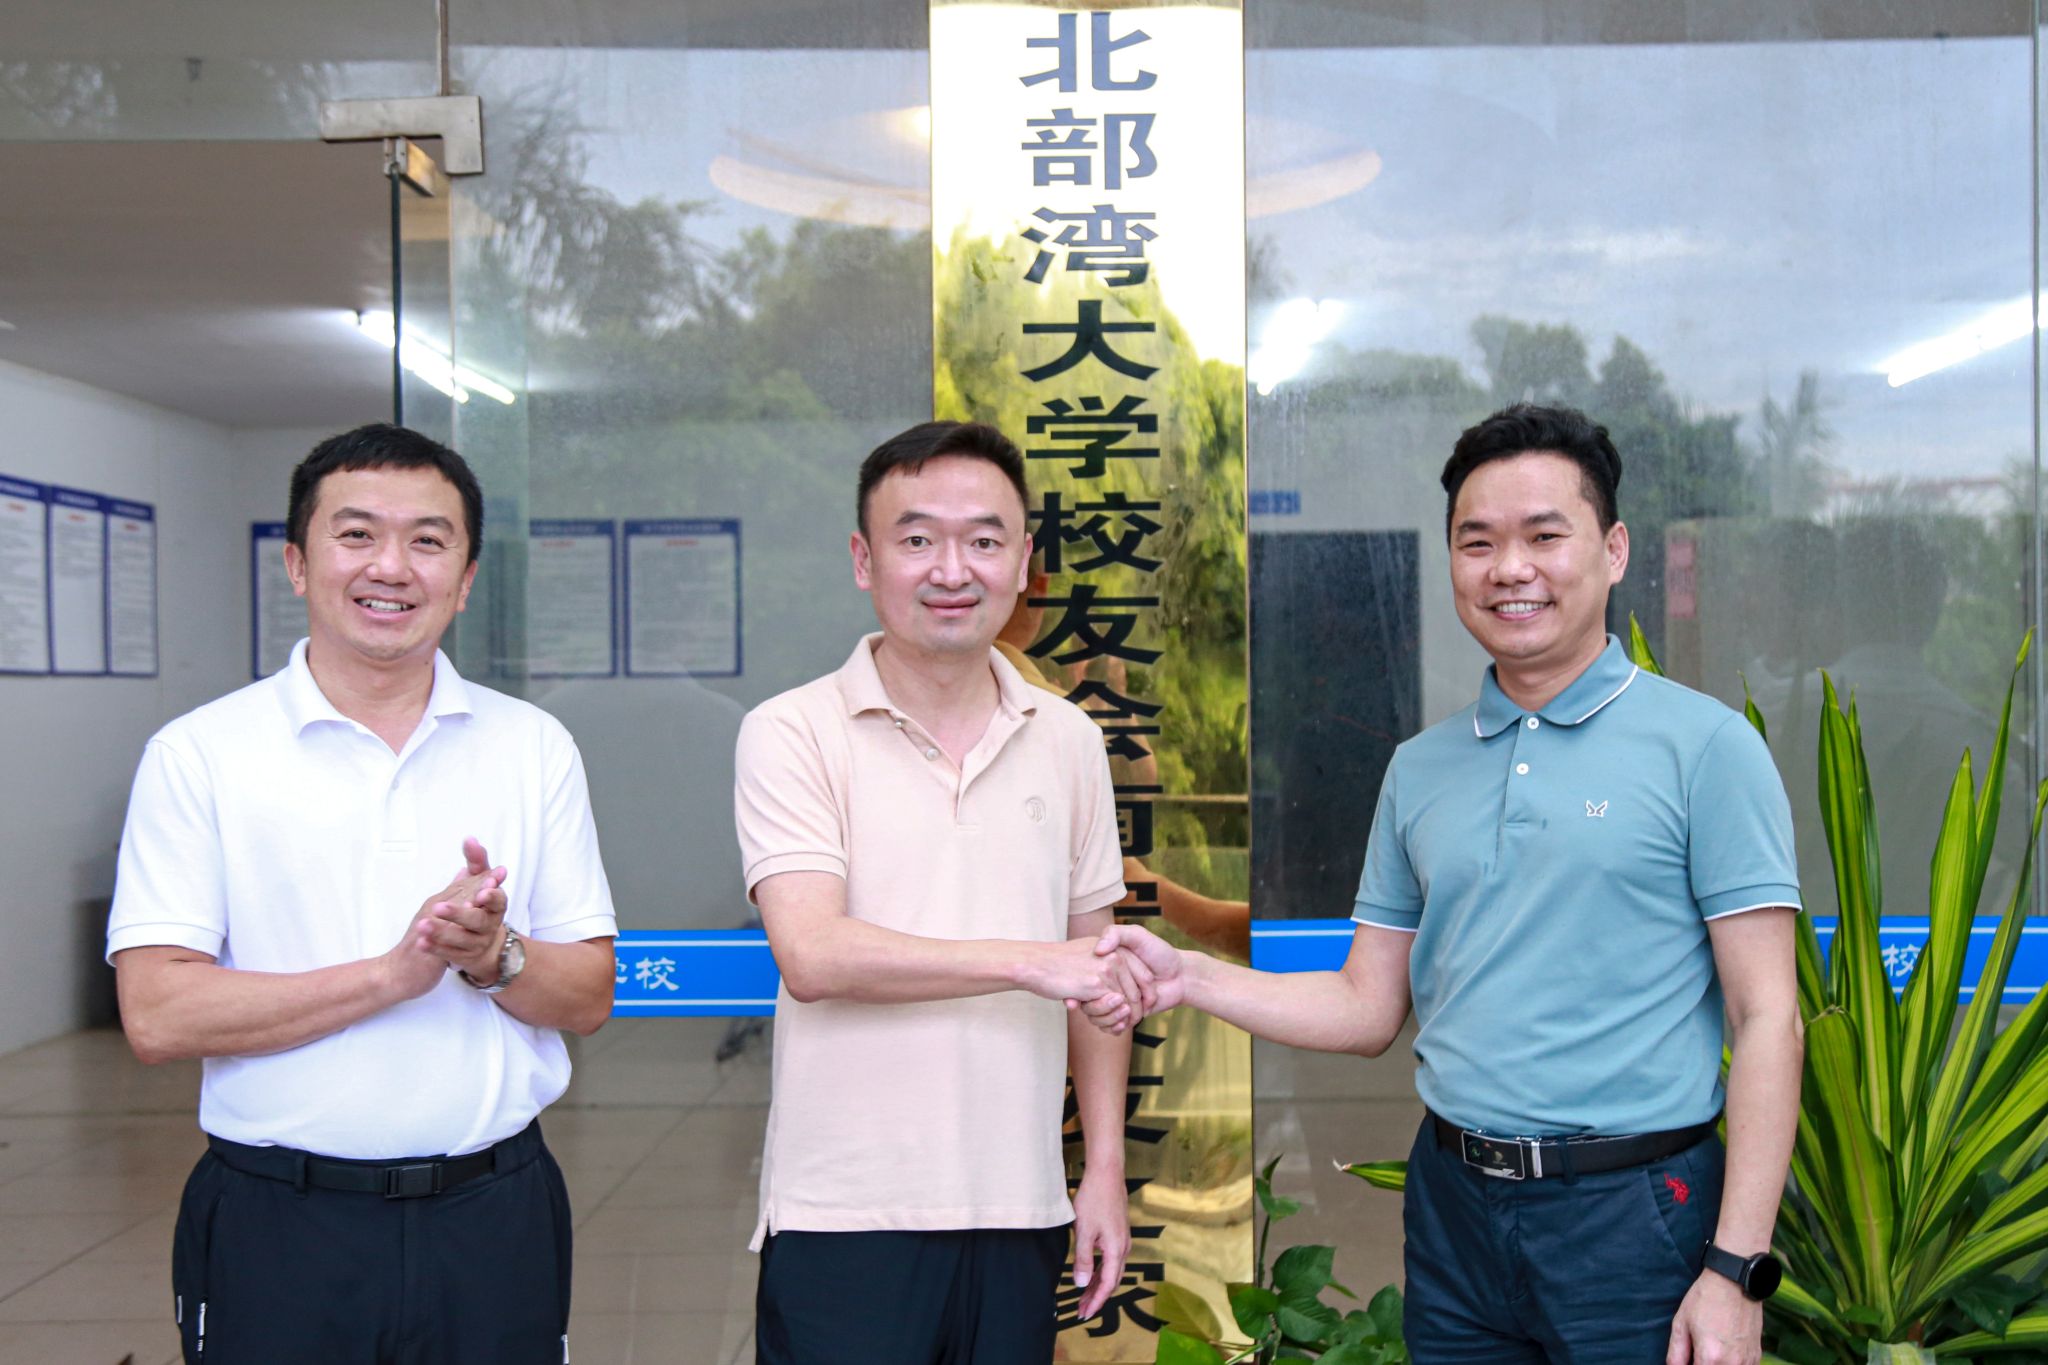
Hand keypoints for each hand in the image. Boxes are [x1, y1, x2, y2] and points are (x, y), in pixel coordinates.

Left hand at [421, 837, 509, 980]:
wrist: (482, 946)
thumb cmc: (479, 907)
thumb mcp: (478, 884)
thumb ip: (476, 863)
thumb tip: (470, 840)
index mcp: (496, 907)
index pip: (499, 900)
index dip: (491, 896)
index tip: (482, 891)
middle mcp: (490, 926)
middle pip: (477, 920)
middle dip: (458, 914)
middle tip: (438, 907)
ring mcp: (477, 944)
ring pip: (461, 939)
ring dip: (441, 932)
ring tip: (422, 924)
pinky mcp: (464, 958)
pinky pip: (449, 954)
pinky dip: (435, 948)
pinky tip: (421, 942)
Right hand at [1024, 938, 1146, 1029]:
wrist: (1035, 963)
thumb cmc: (1058, 962)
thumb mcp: (1088, 954)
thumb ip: (1107, 964)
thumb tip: (1122, 990)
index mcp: (1117, 948)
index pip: (1144, 977)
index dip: (1143, 998)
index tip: (1136, 1012)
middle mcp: (1116, 956)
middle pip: (1138, 993)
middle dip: (1134, 1014)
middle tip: (1126, 1025)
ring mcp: (1107, 969)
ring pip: (1126, 1004)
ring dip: (1120, 1020)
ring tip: (1116, 1026)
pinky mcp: (1096, 984)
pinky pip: (1112, 1009)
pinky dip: (1110, 1021)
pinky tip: (1106, 1026)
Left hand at [1070, 1167, 1129, 1321]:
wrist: (1107, 1173)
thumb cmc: (1094, 1199)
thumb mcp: (1084, 1231)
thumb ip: (1083, 1259)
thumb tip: (1081, 1284)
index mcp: (1116, 1250)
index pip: (1107, 1285)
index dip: (1096, 1301)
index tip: (1084, 1314)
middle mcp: (1123, 1247)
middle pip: (1111, 1280)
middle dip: (1097, 1297)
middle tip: (1082, 1310)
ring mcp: (1122, 1239)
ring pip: (1111, 1270)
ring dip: (1098, 1284)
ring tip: (1083, 1295)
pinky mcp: (1118, 1232)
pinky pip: (1111, 1259)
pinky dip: (1101, 1270)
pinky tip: (1091, 1272)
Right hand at [1087, 925, 1186, 1019]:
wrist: (1181, 976)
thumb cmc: (1160, 953)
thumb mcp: (1137, 935)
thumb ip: (1115, 934)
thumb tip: (1098, 950)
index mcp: (1104, 964)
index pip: (1089, 981)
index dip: (1093, 988)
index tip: (1095, 989)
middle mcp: (1107, 981)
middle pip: (1092, 1000)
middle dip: (1100, 1007)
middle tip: (1115, 1003)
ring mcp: (1115, 998)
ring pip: (1098, 1015)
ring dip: (1108, 1019)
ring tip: (1125, 1014)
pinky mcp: (1124, 1013)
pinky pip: (1108, 1025)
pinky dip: (1114, 1027)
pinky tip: (1123, 1024)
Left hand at [1667, 1269, 1760, 1364]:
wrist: (1735, 1282)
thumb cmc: (1705, 1299)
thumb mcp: (1682, 1323)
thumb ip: (1676, 1354)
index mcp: (1711, 1358)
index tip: (1688, 1358)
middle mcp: (1733, 1364)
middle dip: (1702, 1364)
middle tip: (1697, 1353)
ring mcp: (1747, 1362)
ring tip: (1710, 1350)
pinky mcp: (1756, 1356)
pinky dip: (1731, 1364)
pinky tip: (1723, 1352)